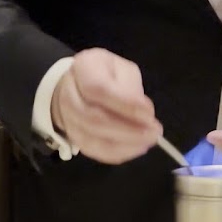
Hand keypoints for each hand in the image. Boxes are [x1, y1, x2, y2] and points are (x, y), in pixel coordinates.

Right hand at [50, 48, 161, 163]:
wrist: (76, 85)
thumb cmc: (106, 75)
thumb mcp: (123, 70)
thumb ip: (132, 89)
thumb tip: (144, 114)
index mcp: (83, 68)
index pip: (98, 89)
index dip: (124, 105)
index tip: (149, 115)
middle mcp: (69, 94)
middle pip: (93, 119)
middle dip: (128, 130)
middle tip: (154, 132)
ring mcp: (68, 119)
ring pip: (92, 139)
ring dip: (125, 145)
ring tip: (148, 141)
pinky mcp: (74, 137)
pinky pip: (94, 151)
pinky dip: (118, 153)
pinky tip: (137, 148)